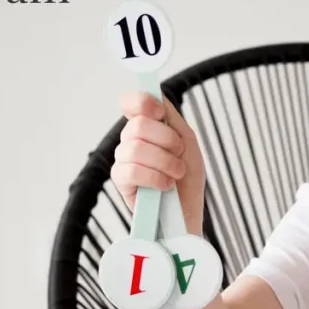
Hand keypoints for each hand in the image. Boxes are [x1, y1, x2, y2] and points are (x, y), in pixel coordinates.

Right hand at [111, 91, 206, 232]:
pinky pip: (131, 170)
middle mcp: (131, 140)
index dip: (141, 102)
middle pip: (137, 125)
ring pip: (135, 148)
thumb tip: (155, 95)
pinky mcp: (121, 182)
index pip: (130, 102)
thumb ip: (170, 118)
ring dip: (165, 162)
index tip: (159, 113)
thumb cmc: (188, 179)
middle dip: (167, 140)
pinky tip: (165, 186)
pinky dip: (155, 177)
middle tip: (179, 155)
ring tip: (176, 174)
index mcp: (147, 127)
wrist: (187, 214)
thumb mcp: (187, 142)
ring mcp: (124, 161)